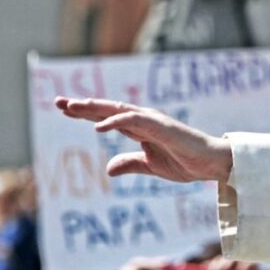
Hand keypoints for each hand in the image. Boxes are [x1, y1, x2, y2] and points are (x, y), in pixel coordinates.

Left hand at [55, 97, 231, 181]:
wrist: (211, 164)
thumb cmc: (186, 162)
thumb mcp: (151, 166)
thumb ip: (131, 163)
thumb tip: (108, 169)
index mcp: (141, 129)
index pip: (108, 117)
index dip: (86, 113)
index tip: (64, 109)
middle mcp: (144, 120)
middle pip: (107, 110)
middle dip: (83, 106)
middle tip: (58, 101)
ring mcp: (152, 121)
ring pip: (118, 110)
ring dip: (94, 108)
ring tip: (72, 107)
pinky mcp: (161, 127)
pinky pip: (134, 121)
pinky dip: (116, 121)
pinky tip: (99, 127)